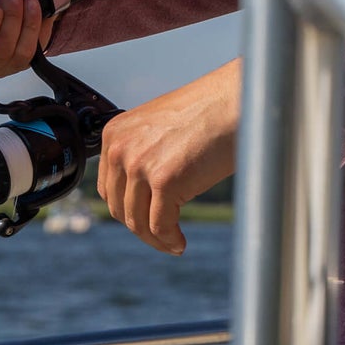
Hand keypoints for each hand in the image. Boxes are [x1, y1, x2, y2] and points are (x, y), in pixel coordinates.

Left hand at [96, 60, 239, 255]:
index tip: (147, 221)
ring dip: (156, 239)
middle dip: (141, 229)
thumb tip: (141, 195)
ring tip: (174, 243)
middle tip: (163, 237)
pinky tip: (181, 242)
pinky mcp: (164, 180)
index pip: (109, 189)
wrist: (235, 101)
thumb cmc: (208, 114)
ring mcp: (140, 164)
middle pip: (120, 208)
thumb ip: (142, 155)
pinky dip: (169, 240)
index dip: (128, 211)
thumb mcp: (158, 131)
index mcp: (115, 134)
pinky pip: (160, 226)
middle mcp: (120, 148)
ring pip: (138, 221)